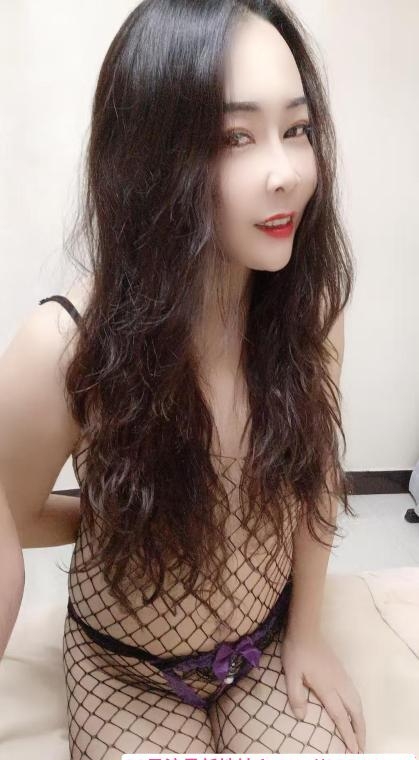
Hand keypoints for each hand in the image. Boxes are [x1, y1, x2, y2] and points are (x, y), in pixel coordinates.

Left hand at [280, 630, 365, 752]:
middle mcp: (339, 683)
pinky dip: (358, 708)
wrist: (306, 628)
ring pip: (357, 701)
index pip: (340, 716)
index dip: (347, 734)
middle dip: (360, 730)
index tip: (353, 750)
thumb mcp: (291, 673)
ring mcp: (342, 676)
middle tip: (362, 747)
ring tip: (361, 733)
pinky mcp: (341, 670)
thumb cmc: (296, 651)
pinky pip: (355, 693)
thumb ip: (296, 695)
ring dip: (361, 719)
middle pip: (355, 711)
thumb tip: (302, 717)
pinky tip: (355, 710)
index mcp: (327, 686)